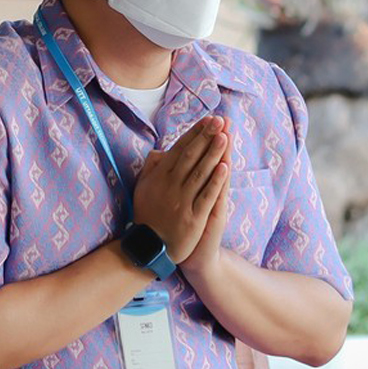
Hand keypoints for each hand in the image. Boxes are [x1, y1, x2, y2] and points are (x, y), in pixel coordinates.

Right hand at [133, 116, 227, 263]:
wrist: (150, 248)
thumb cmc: (148, 215)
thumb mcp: (142, 188)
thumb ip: (151, 168)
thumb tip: (160, 150)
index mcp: (159, 176)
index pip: (180, 149)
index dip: (195, 133)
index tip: (208, 120)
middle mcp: (170, 186)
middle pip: (191, 156)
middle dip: (206, 137)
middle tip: (220, 120)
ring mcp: (182, 201)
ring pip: (200, 172)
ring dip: (213, 153)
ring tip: (225, 136)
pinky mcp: (192, 217)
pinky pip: (206, 196)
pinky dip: (216, 181)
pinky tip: (225, 167)